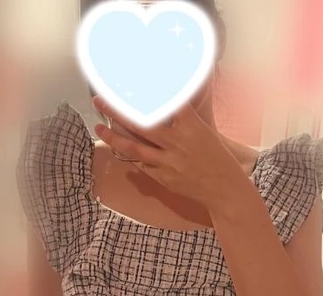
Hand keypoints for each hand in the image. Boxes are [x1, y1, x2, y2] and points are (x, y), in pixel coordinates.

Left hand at [92, 95, 246, 209]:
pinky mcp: (164, 178)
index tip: (127, 80)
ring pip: (134, 147)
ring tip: (99, 127)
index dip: (144, 89)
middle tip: (99, 100)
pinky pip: (142, 164)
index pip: (164, 101)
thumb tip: (165, 103)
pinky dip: (131, 155)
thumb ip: (183, 119)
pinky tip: (121, 148)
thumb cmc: (217, 159)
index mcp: (190, 126)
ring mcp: (168, 161)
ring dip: (114, 137)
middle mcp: (177, 142)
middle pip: (140, 123)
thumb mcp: (204, 132)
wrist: (224, 189)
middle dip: (116, 110)